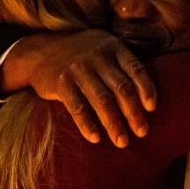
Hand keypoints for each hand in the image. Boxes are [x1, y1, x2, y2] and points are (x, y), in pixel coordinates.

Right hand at [0, 29, 156, 146]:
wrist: (38, 53)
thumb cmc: (79, 56)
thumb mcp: (102, 49)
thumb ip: (121, 66)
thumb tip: (146, 98)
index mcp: (113, 47)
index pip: (136, 69)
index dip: (146, 89)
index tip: (151, 109)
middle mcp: (97, 56)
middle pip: (121, 88)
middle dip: (133, 113)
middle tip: (142, 132)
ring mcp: (78, 69)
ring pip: (102, 100)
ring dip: (114, 124)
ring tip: (122, 142)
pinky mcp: (61, 82)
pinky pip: (78, 107)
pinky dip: (87, 125)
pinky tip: (95, 138)